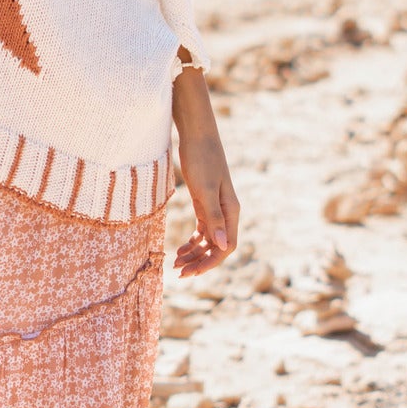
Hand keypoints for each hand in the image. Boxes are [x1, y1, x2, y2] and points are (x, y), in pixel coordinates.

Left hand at [174, 129, 239, 277]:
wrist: (196, 135)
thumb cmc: (202, 159)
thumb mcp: (205, 189)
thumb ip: (214, 217)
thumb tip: (223, 245)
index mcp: (231, 211)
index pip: (226, 247)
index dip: (211, 263)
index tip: (192, 272)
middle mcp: (226, 212)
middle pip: (217, 247)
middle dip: (200, 262)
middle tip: (179, 273)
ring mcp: (215, 208)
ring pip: (208, 240)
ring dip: (194, 254)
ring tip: (175, 263)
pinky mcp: (204, 202)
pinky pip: (202, 229)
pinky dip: (192, 241)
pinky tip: (179, 249)